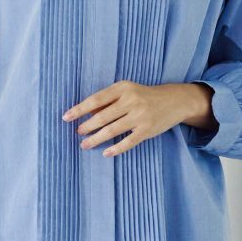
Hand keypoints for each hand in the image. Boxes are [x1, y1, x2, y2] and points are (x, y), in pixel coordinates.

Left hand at [62, 80, 213, 155]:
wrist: (174, 101)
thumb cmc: (144, 96)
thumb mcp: (127, 91)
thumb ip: (108, 101)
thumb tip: (85, 113)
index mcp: (123, 88)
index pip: (96, 99)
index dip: (79, 109)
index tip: (66, 117)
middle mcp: (131, 100)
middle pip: (102, 116)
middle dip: (86, 127)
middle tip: (78, 133)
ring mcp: (140, 116)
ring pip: (112, 130)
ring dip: (96, 139)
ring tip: (85, 145)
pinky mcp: (147, 130)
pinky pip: (127, 142)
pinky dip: (115, 149)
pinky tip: (105, 152)